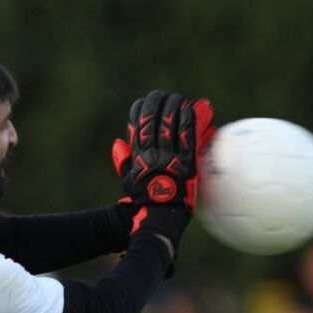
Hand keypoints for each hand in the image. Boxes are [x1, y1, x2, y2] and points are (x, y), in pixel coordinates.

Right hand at [112, 90, 214, 211]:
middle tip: (164, 96)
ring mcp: (169, 157)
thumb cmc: (144, 199)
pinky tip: (193, 109)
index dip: (140, 111)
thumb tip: (118, 143)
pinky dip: (190, 121)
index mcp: (138, 156)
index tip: (145, 102)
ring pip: (169, 125)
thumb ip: (123, 161)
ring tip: (179, 99)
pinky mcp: (186, 162)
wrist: (159, 215)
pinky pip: (187, 137)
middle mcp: (152, 154)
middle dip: (157, 104)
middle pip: (153, 120)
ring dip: (174, 108)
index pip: (137, 126)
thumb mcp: (128, 181)